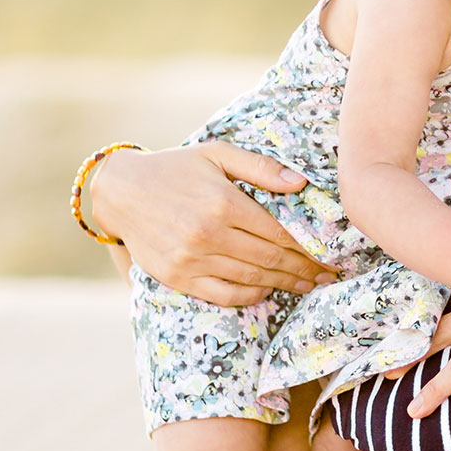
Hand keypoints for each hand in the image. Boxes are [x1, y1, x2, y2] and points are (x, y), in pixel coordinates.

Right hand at [91, 141, 335, 305]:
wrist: (121, 191)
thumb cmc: (176, 168)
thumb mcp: (217, 154)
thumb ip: (260, 167)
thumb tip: (300, 183)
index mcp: (223, 203)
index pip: (278, 232)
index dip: (308, 247)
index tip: (329, 255)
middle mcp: (208, 234)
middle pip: (270, 259)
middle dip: (304, 270)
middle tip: (327, 276)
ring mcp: (191, 259)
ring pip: (251, 279)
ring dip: (284, 285)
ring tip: (306, 286)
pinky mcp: (177, 277)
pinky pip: (223, 294)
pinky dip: (249, 296)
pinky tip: (266, 292)